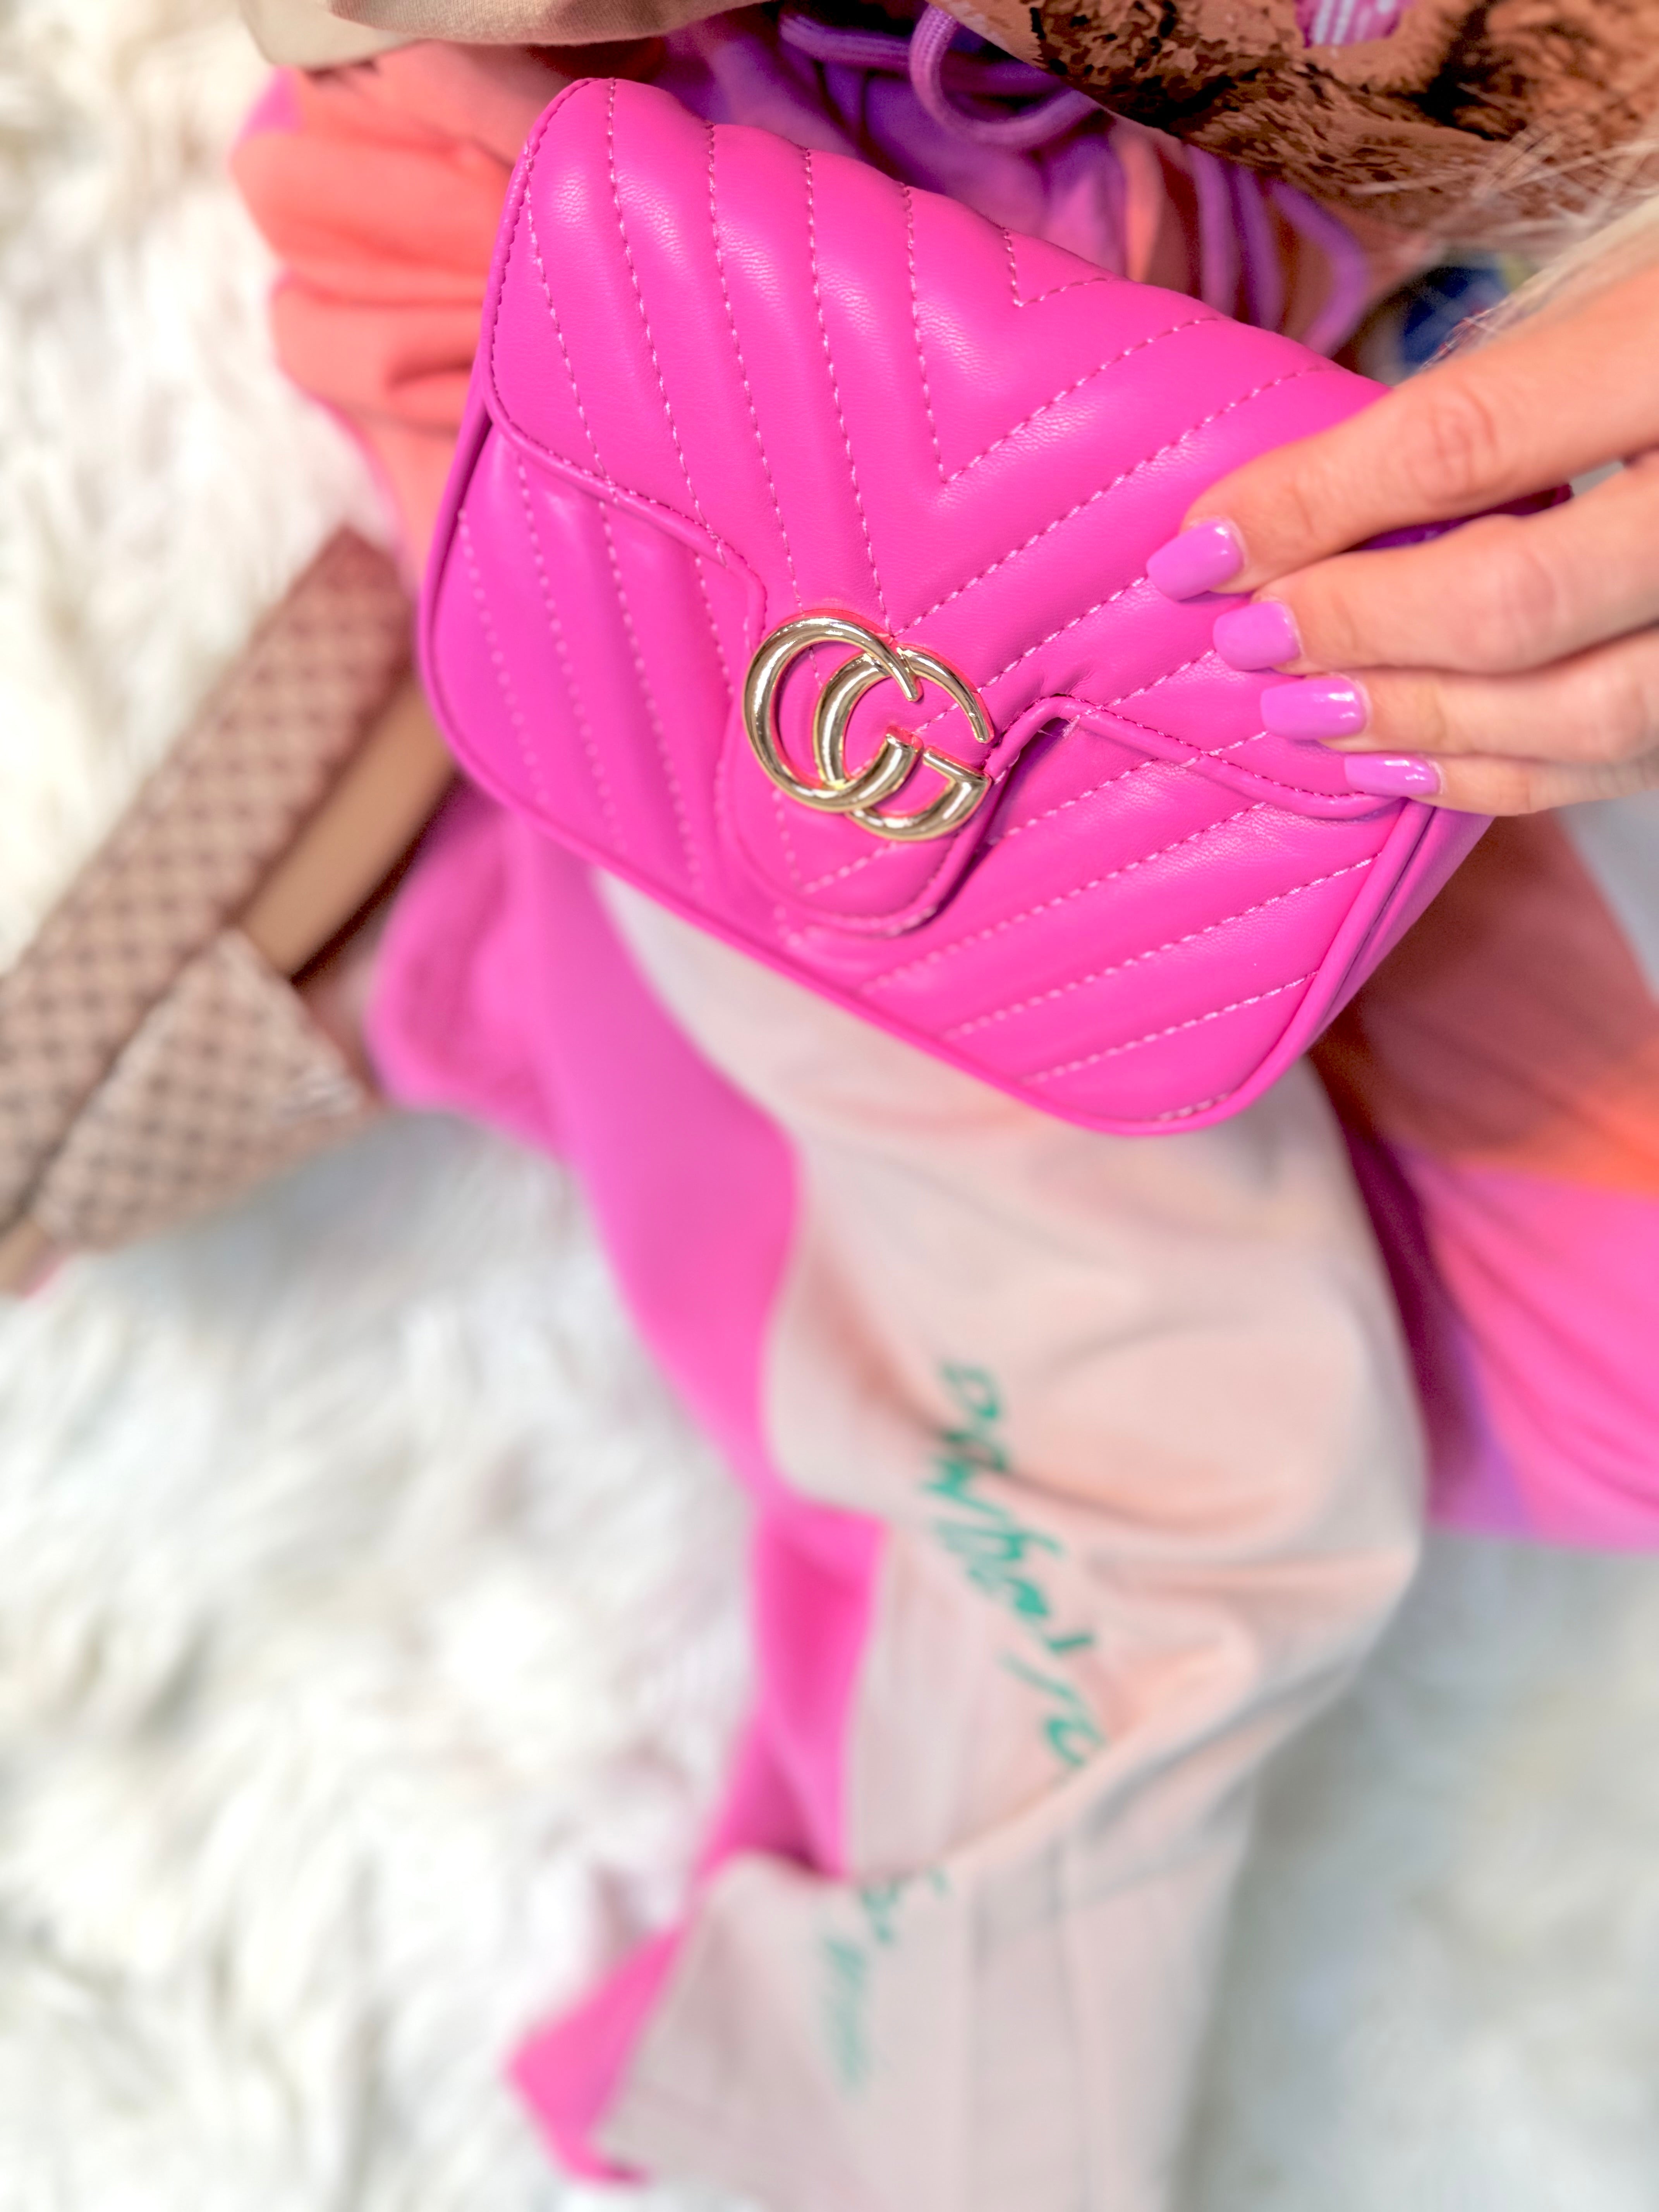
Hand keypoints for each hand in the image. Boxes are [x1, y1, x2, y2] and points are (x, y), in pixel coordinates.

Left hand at [1145, 257, 1658, 813]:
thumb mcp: (1637, 293)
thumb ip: (1505, 393)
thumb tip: (1308, 503)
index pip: (1467, 439)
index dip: (1311, 506)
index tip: (1197, 550)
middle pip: (1520, 599)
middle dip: (1356, 633)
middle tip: (1246, 640)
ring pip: (1587, 711)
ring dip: (1418, 725)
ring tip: (1298, 718)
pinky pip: (1633, 762)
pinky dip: (1503, 775)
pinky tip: (1402, 762)